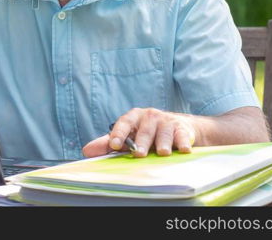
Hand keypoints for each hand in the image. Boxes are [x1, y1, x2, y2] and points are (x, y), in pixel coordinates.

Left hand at [82, 108, 196, 157]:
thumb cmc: (147, 133)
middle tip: (139, 154)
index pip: (124, 123)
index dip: (118, 133)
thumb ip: (108, 143)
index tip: (113, 145)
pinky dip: (184, 142)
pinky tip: (184, 149)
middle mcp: (150, 117)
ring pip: (164, 133)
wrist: (178, 127)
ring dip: (163, 143)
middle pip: (145, 131)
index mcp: (134, 117)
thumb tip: (87, 151)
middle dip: (142, 142)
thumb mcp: (129, 136)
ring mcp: (166, 122)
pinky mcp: (182, 129)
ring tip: (163, 152)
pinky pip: (183, 136)